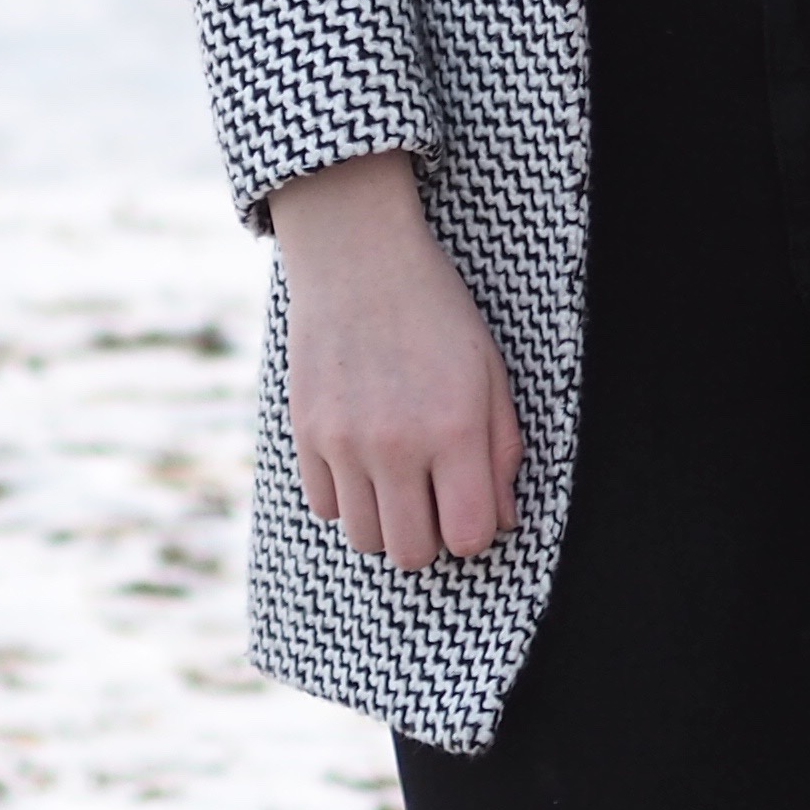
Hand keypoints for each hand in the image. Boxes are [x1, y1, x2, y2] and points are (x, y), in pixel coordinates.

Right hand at [268, 151, 521, 568]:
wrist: (357, 256)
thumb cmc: (435, 311)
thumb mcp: (489, 372)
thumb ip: (502, 452)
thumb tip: (503, 522)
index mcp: (454, 429)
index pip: (469, 537)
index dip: (475, 531)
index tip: (470, 504)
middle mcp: (396, 444)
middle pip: (412, 553)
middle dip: (431, 537)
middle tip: (433, 498)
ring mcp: (343, 441)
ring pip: (364, 539)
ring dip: (386, 523)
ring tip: (397, 483)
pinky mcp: (305, 432)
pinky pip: (325, 507)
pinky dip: (347, 499)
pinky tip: (362, 463)